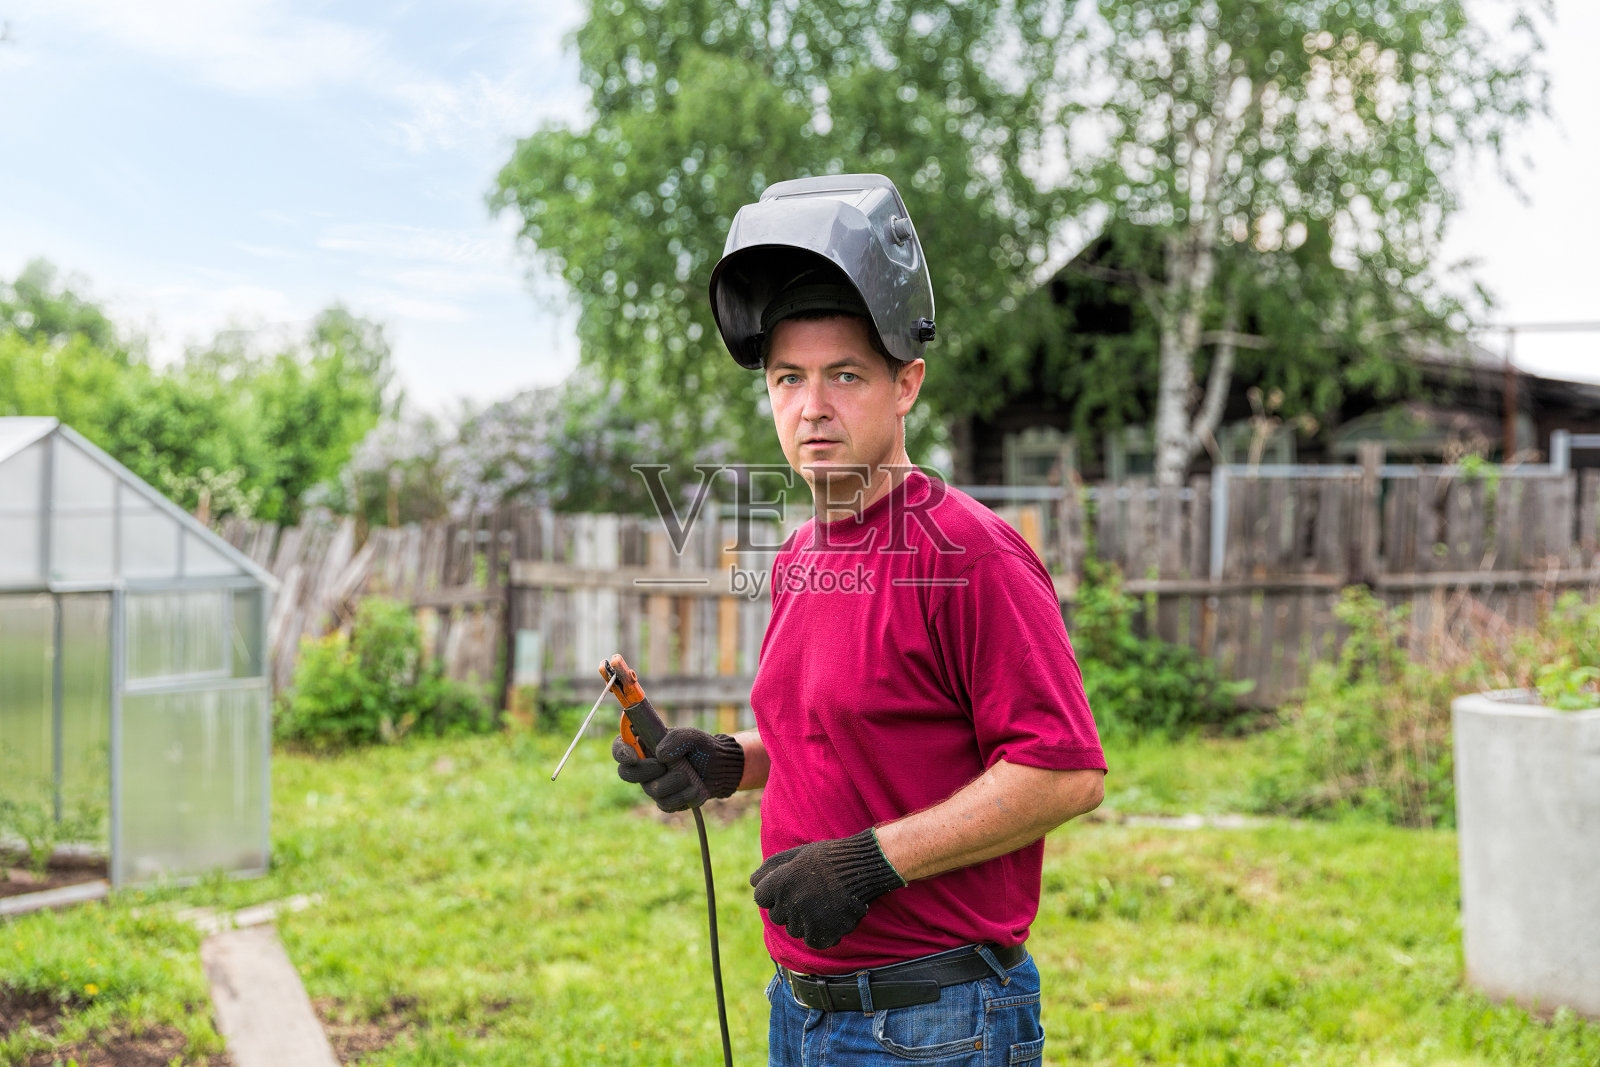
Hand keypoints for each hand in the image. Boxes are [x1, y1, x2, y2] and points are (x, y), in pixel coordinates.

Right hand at [612, 727, 743, 811]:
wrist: (718, 769)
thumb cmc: (701, 747)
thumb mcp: (693, 736)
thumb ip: (677, 738)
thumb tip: (660, 755)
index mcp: (644, 743)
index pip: (620, 747)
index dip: (620, 753)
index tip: (632, 757)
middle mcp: (643, 765)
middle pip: (627, 773)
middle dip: (645, 771)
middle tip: (663, 766)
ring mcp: (652, 784)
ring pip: (651, 790)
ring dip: (673, 783)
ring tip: (690, 776)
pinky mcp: (664, 801)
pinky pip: (665, 804)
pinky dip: (682, 797)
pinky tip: (695, 789)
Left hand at [749, 829, 905, 949]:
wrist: (863, 865)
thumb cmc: (829, 858)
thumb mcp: (797, 854)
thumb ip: (771, 867)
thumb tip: (752, 881)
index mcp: (781, 881)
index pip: (760, 898)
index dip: (774, 892)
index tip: (791, 885)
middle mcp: (790, 902)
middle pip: (776, 917)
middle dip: (788, 908)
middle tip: (810, 894)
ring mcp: (807, 919)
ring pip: (794, 930)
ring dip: (804, 921)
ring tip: (823, 903)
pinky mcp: (823, 933)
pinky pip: (812, 941)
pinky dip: (821, 933)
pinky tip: (831, 916)